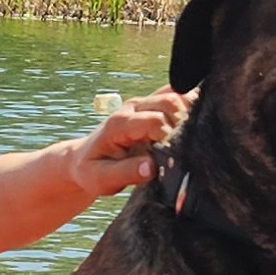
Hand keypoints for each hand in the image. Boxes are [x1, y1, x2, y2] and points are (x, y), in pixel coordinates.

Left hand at [68, 86, 192, 205]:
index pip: (155, 121)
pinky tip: (192, 125)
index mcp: (120, 124)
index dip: (170, 138)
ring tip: (188, 139)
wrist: (83, 158)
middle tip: (183, 150)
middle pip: (170, 103)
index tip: (173, 159)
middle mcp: (133, 108)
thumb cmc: (92, 170)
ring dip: (189, 114)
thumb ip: (125, 173)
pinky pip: (177, 95)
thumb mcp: (101, 179)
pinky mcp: (152, 105)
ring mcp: (143, 104)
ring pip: (177, 95)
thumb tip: (151, 167)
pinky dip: (189, 106)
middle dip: (183, 125)